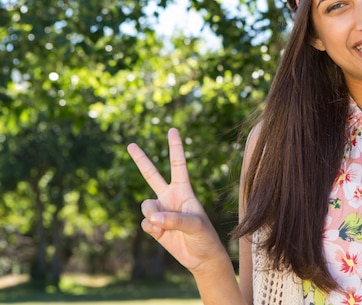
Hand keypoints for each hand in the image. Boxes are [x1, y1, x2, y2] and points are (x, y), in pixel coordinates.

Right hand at [127, 128, 228, 274]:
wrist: (200, 257)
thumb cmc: (204, 236)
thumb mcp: (195, 225)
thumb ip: (174, 219)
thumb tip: (152, 218)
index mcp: (184, 190)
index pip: (178, 165)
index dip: (176, 147)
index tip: (173, 130)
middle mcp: (170, 197)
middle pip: (151, 175)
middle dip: (141, 160)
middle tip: (131, 144)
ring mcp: (161, 211)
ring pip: (145, 205)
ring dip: (153, 215)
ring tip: (165, 225)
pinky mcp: (154, 226)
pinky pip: (144, 222)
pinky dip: (151, 229)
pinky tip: (162, 234)